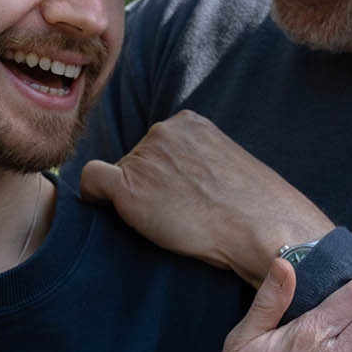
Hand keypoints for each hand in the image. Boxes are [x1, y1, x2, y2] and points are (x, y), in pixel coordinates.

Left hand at [79, 110, 332, 284]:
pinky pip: (92, 182)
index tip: (182, 195)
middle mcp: (162, 132)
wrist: (259, 228)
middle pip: (135, 159)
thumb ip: (198, 159)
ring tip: (168, 221)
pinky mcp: (128, 187)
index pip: (156, 146)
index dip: (163, 173)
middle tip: (177, 213)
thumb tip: (182, 178)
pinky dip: (93, 196)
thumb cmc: (252, 207)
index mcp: (188, 123)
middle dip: (148, 185)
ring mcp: (144, 157)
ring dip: (133, 198)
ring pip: (119, 176)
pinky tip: (106, 209)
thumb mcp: (226, 164)